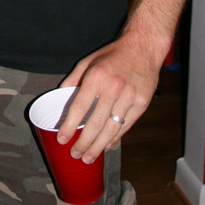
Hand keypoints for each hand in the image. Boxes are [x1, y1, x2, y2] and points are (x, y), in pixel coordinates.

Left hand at [56, 33, 163, 162]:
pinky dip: (115, 138)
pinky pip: (126, 125)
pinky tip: (106, 145)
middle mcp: (113, 87)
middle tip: (75, 154)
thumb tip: (60, 97)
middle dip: (83, 142)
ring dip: (98, 146)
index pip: (79, 107)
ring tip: (88, 157)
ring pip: (111, 128)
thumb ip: (74, 79)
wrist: (143, 47)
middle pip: (95, 123)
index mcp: (96, 76)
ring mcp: (129, 96)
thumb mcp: (88, 61)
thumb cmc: (113, 54)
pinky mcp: (142, 102)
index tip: (62, 138)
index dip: (69, 125)